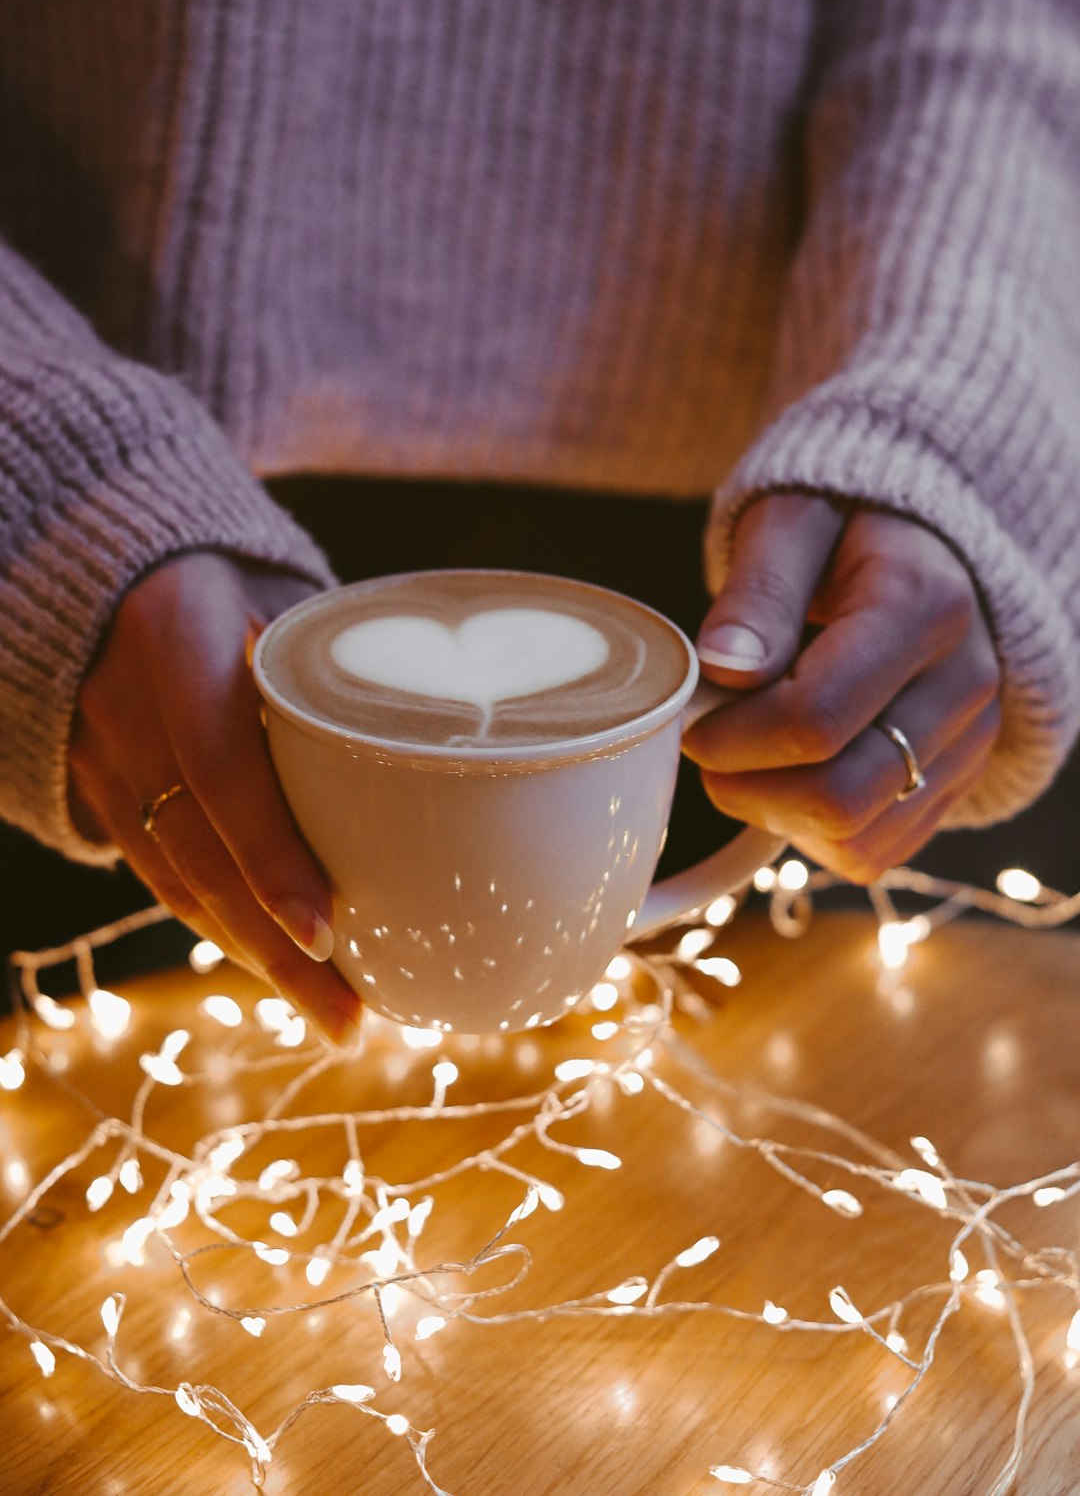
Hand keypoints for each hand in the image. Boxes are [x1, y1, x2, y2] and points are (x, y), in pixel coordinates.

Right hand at [68, 552, 362, 1043]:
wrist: (103, 573)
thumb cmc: (234, 580)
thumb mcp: (281, 593)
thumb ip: (347, 659)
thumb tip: (470, 729)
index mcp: (178, 643)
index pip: (219, 768)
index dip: (270, 856)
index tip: (327, 929)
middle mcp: (126, 711)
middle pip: (199, 855)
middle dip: (277, 948)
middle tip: (354, 1016)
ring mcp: (102, 760)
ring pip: (178, 885)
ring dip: (259, 959)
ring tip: (337, 1015)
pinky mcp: (102, 797)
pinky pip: (163, 880)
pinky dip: (227, 931)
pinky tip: (283, 968)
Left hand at [682, 494, 1001, 882]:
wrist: (915, 550)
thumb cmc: (840, 530)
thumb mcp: (792, 523)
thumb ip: (758, 590)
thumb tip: (724, 667)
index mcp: (925, 607)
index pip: (817, 716)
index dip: (733, 736)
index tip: (694, 718)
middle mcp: (964, 685)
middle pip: (839, 797)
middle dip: (745, 786)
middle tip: (709, 746)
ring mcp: (968, 745)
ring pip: (856, 840)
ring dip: (775, 814)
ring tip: (747, 758)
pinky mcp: (954, 787)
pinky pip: (873, 854)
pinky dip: (812, 833)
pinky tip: (788, 777)